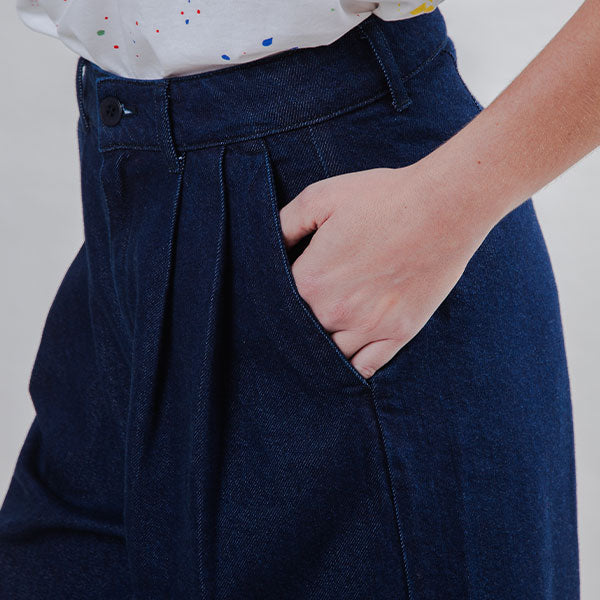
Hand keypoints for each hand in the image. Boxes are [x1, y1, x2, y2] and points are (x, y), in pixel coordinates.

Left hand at [279, 163, 492, 378]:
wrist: (443, 208)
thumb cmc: (382, 198)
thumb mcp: (321, 197)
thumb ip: (285, 223)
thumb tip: (267, 243)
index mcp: (311, 280)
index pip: (279, 302)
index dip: (280, 296)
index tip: (287, 291)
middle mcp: (334, 311)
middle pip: (303, 331)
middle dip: (299, 324)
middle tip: (305, 315)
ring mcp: (368, 327)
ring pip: (331, 354)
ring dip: (323, 348)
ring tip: (321, 339)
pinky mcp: (398, 333)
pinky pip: (367, 367)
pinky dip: (353, 369)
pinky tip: (346, 362)